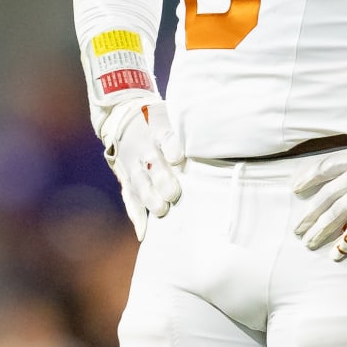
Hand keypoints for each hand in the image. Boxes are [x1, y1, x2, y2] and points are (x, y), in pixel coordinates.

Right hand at [98, 95, 182, 240]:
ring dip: (149, 198)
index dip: (171, 146)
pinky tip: (143, 232)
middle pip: (151, 164)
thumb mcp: (171, 115)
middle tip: (173, 193)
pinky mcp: (127, 180)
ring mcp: (133, 166)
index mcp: (157, 129)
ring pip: (139, 183)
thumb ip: (191, 128)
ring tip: (161, 210)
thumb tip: (223, 136)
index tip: (178, 157)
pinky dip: (136, 215)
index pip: (164, 136)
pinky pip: (130, 198)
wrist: (124, 118)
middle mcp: (143, 149)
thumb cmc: (160, 121)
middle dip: (161, 179)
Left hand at [293, 137, 346, 259]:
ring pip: (334, 212)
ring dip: (319, 229)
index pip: (325, 167)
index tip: (295, 187)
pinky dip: (345, 242)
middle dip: (310, 213)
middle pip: (325, 196)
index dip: (308, 178)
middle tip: (297, 228)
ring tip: (307, 242)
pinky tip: (335, 253)